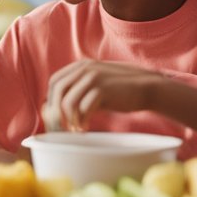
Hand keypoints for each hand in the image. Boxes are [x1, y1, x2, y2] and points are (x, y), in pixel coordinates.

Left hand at [43, 60, 165, 131]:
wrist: (146, 88)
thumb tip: (55, 112)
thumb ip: (77, 94)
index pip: (54, 82)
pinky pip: (83, 108)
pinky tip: (85, 128)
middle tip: (60, 130)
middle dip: (55, 113)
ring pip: (68, 102)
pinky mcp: (103, 89)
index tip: (54, 118)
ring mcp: (93, 77)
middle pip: (57, 91)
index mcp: (80, 66)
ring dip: (69, 120)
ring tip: (75, 130)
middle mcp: (84, 69)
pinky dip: (82, 121)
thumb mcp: (94, 87)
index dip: (50, 100)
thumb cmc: (118, 92)